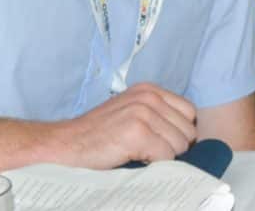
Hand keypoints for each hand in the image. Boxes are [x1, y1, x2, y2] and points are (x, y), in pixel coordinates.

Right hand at [45, 83, 196, 168]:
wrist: (65, 144)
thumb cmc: (98, 135)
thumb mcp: (130, 112)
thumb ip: (157, 115)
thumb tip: (189, 135)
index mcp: (150, 90)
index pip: (189, 112)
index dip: (179, 131)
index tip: (160, 141)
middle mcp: (149, 96)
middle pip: (187, 130)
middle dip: (173, 146)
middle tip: (148, 151)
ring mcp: (143, 113)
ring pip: (180, 145)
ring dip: (164, 157)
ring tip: (140, 154)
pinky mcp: (137, 132)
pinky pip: (166, 156)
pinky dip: (155, 165)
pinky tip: (135, 159)